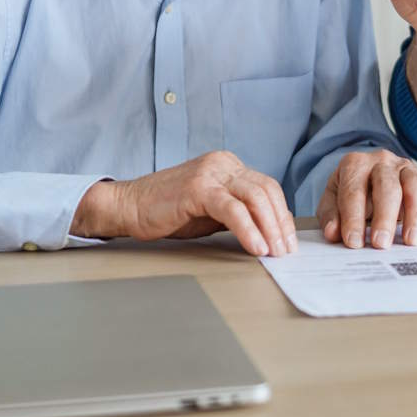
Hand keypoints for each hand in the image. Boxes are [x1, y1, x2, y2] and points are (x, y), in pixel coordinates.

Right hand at [72, 151, 296, 256]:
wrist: (129, 206)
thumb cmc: (168, 211)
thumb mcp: (211, 211)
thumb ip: (238, 214)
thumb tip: (268, 233)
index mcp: (229, 166)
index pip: (267, 187)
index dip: (282, 215)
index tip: (288, 241)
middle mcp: (223, 164)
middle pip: (266, 190)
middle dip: (280, 224)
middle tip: (286, 251)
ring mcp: (211, 173)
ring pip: (254, 197)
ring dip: (269, 228)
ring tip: (274, 252)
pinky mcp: (198, 188)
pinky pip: (232, 209)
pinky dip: (248, 229)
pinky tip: (256, 247)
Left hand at [317, 150, 416, 248]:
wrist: (368, 177)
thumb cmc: (350, 193)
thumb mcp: (332, 201)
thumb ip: (330, 217)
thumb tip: (332, 232)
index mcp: (355, 164)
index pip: (354, 191)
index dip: (353, 218)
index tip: (354, 242)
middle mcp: (382, 162)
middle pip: (387, 187)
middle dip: (385, 218)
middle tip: (381, 243)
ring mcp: (406, 168)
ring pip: (415, 187)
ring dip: (414, 215)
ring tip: (410, 241)